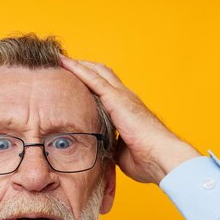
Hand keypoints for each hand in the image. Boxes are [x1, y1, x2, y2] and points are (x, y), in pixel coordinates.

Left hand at [60, 55, 200, 183]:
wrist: (160, 157)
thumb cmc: (146, 160)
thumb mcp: (121, 151)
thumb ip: (109, 145)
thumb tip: (98, 149)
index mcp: (127, 110)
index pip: (106, 91)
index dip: (90, 83)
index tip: (74, 81)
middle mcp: (125, 98)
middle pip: (101, 75)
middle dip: (83, 68)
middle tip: (63, 64)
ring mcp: (121, 96)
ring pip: (96, 72)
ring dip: (78, 65)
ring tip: (60, 60)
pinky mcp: (116, 98)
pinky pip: (93, 79)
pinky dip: (78, 69)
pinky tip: (65, 63)